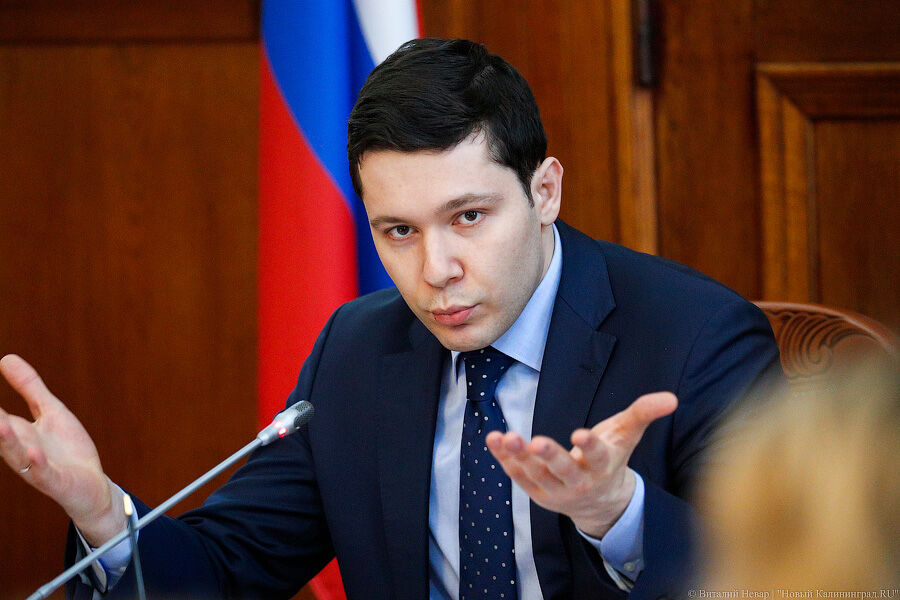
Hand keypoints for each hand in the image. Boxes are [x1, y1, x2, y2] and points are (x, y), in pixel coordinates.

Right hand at [0, 354, 124, 545]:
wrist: (92, 486)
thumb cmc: (68, 450)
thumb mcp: (51, 411)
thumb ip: (29, 388)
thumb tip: (6, 358)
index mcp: (18, 433)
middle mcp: (21, 450)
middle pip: (0, 435)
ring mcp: (37, 467)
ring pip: (16, 454)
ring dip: (6, 440)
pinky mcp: (55, 481)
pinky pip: (43, 473)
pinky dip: (37, 464)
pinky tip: (33, 452)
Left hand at [486, 391, 676, 538]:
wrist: (599, 501)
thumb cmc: (611, 457)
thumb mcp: (627, 434)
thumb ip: (644, 413)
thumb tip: (672, 398)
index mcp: (603, 466)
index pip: (598, 456)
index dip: (589, 446)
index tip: (580, 434)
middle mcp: (580, 482)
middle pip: (564, 471)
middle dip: (550, 457)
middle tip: (537, 442)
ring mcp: (556, 491)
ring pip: (536, 475)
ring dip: (520, 457)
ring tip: (506, 438)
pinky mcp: (536, 492)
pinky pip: (517, 475)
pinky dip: (504, 459)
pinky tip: (493, 438)